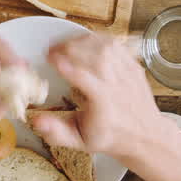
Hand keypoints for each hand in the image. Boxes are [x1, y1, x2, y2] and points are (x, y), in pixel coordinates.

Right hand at [30, 33, 167, 162]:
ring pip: (106, 46)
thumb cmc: (110, 137)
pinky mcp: (133, 65)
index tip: (50, 59)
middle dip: (70, 48)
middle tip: (52, 50)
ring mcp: (127, 73)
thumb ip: (57, 132)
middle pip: (95, 57)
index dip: (66, 66)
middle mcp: (118, 85)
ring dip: (82, 41)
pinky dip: (97, 38)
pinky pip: (116, 44)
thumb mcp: (80, 141)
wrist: (144, 136)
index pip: (84, 79)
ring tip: (66, 45)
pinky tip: (84, 42)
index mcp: (104, 104)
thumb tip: (37, 120)